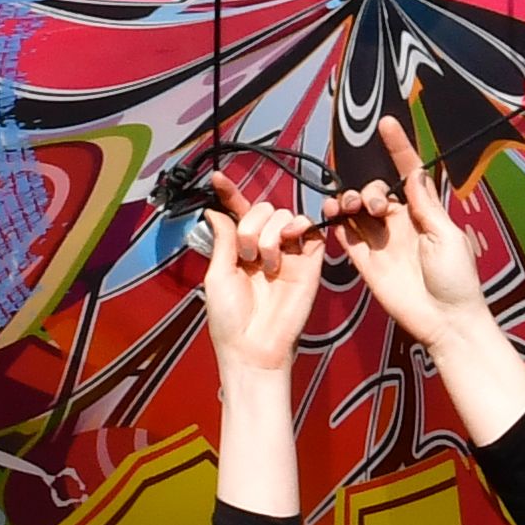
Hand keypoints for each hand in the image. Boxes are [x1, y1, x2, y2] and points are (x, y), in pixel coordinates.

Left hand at [201, 196, 329, 377]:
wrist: (255, 347)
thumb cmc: (230, 319)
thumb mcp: (217, 275)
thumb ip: (223, 239)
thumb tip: (214, 209)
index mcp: (239, 249)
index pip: (237, 213)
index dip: (228, 194)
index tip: (216, 178)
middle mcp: (264, 247)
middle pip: (262, 209)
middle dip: (252, 224)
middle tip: (247, 254)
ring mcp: (288, 254)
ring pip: (283, 216)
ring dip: (271, 233)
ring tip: (266, 263)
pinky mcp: (309, 263)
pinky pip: (311, 230)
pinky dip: (300, 226)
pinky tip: (289, 240)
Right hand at [330, 138, 524, 444]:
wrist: (446, 321)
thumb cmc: (457, 279)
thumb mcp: (446, 236)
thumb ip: (425, 206)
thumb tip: (415, 173)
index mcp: (423, 213)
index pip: (406, 172)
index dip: (397, 148)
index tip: (387, 124)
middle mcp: (400, 223)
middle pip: (374, 190)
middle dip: (369, 189)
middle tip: (375, 205)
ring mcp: (381, 242)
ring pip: (356, 210)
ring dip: (349, 201)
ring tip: (347, 207)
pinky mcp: (366, 262)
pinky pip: (346, 237)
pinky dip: (337, 224)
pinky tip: (333, 218)